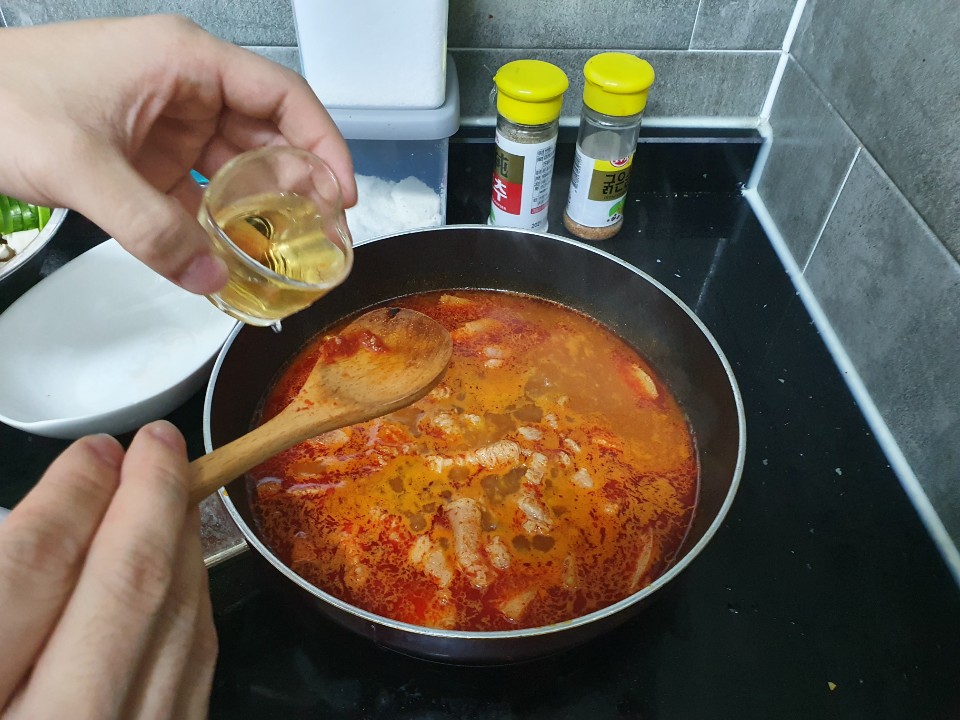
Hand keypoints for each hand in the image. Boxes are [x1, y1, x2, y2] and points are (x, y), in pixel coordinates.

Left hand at [0, 14, 354, 293]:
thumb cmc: (0, 97)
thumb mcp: (80, 165)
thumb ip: (149, 229)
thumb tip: (208, 277)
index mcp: (184, 62)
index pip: (283, 97)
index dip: (323, 144)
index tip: (343, 193)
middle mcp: (185, 89)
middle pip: (269, 136)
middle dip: (300, 186)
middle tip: (321, 237)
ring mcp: (167, 125)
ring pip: (237, 170)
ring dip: (260, 212)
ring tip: (286, 254)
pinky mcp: (147, 158)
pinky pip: (199, 194)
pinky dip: (216, 225)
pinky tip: (229, 256)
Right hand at [0, 421, 216, 718]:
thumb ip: (9, 581)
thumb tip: (63, 510)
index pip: (34, 567)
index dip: (70, 495)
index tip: (96, 451)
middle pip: (129, 586)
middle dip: (150, 498)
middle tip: (159, 443)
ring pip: (179, 625)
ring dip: (181, 545)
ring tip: (173, 492)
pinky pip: (194, 671)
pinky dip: (189, 607)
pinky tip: (179, 573)